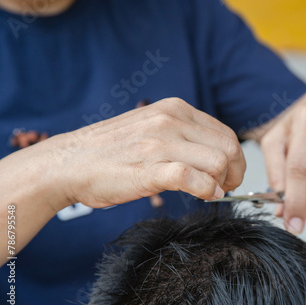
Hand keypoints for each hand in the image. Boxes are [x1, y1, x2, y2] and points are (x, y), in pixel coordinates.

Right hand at [57, 98, 245, 208]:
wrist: (69, 162)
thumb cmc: (111, 149)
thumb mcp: (152, 127)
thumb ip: (183, 136)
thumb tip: (215, 158)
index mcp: (174, 109)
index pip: (224, 132)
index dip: (235, 157)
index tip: (230, 173)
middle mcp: (171, 120)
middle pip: (228, 146)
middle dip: (236, 171)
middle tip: (228, 186)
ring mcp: (160, 143)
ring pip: (218, 161)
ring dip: (223, 182)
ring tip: (213, 192)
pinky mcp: (150, 168)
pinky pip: (193, 179)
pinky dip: (207, 190)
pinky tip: (204, 196)